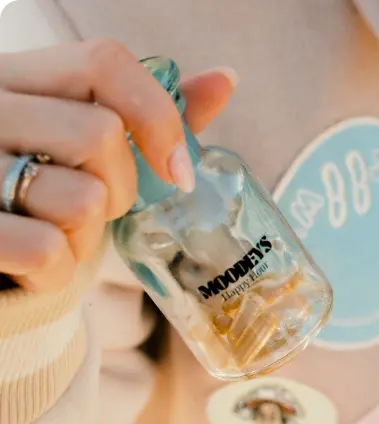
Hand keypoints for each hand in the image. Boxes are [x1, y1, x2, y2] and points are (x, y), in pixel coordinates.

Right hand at [0, 39, 236, 291]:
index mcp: (20, 78)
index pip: (103, 64)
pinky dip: (58, 271)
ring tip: (60, 234)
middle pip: (101, 134)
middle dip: (121, 189)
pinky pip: (46, 251)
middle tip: (98, 207)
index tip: (179, 171)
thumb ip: (150, 114)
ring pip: (81, 199)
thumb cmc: (47, 194)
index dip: (157, 116)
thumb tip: (225, 80)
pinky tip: (39, 265)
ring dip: (87, 235)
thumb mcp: (85, 146)